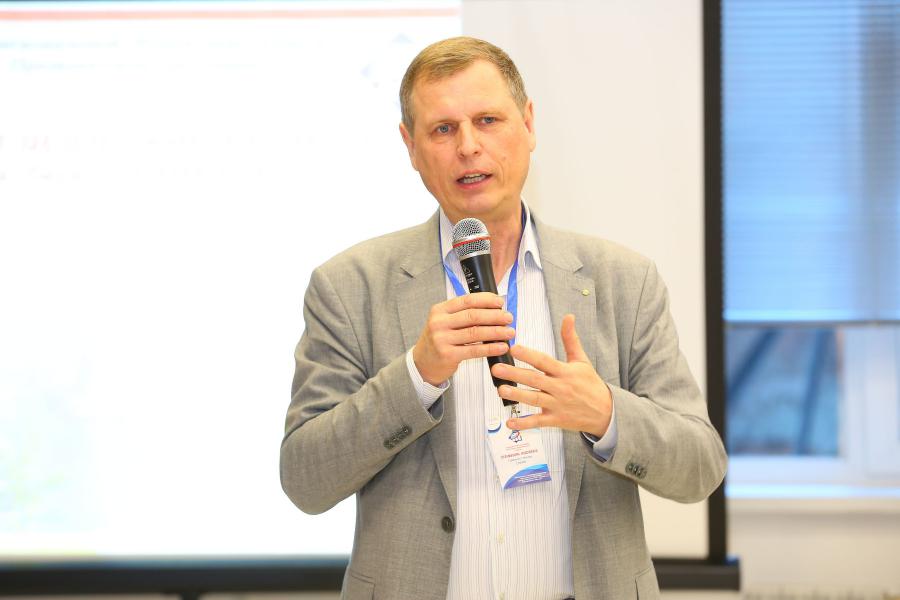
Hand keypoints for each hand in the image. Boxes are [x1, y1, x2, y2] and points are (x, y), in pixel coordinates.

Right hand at [413, 292, 515, 385]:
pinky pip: (474, 350)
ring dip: (496, 332)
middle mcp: (439, 323)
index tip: (500, 302)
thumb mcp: (445, 322)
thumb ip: (463, 314)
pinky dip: (490, 348)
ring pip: (475, 333)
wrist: (423, 362)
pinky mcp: (447, 355)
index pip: (466, 300)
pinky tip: (501, 346)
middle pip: (473, 316)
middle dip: (495, 316)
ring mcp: (442, 339)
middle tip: (509, 318)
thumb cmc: (440, 340)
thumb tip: (494, 309)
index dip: (486, 300)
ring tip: (510, 332)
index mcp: (440, 310)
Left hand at [490, 314, 611, 436]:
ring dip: (517, 396)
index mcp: (565, 371)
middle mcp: (560, 388)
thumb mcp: (582, 360)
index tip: (513, 348)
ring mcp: (557, 405)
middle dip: (515, 374)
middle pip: (535, 380)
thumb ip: (571, 339)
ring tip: (501, 390)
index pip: (544, 361)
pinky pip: (538, 422)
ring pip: (534, 400)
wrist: (606, 411)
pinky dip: (524, 424)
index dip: (529, 355)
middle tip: (497, 369)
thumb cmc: (590, 384)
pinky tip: (510, 422)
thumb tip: (568, 317)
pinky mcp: (556, 420)